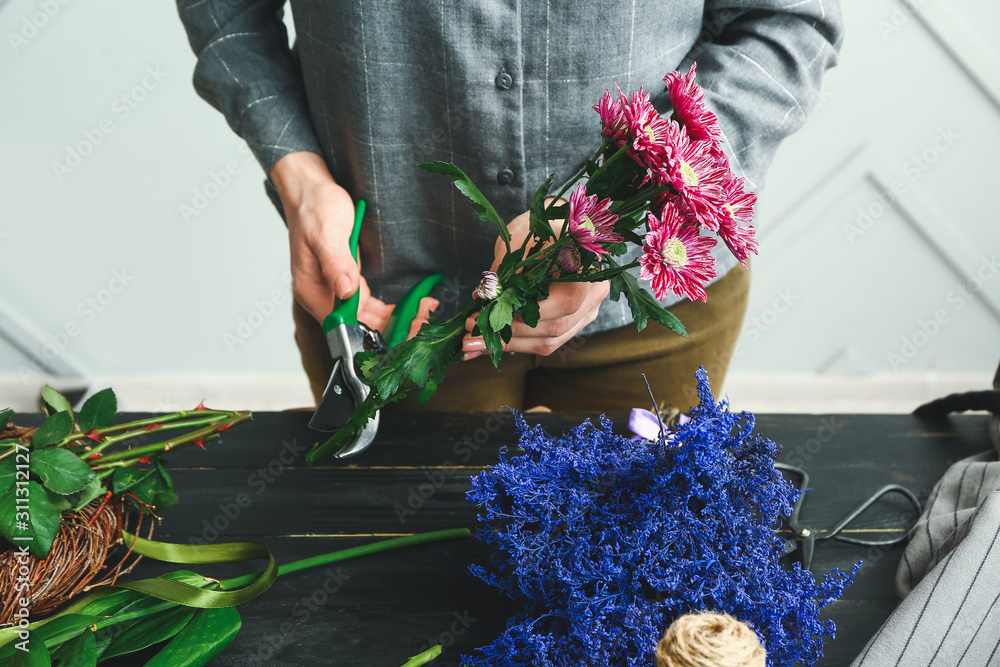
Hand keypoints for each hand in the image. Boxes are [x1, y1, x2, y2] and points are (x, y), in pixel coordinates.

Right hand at [271, 152, 437, 340]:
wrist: (311, 191)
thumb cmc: (315, 208)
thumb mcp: (327, 233)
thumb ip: (336, 262)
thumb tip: (345, 290)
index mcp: (311, 291)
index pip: (341, 326)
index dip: (370, 333)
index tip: (401, 329)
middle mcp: (320, 297)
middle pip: (356, 327)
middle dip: (389, 328)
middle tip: (422, 319)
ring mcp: (333, 291)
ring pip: (365, 318)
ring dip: (392, 320)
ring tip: (423, 311)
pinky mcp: (346, 283)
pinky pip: (367, 305)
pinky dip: (387, 309)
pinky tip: (409, 307)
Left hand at [461, 204, 609, 359]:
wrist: (560, 228)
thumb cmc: (543, 226)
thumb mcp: (520, 240)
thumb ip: (504, 270)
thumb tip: (482, 298)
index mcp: (589, 269)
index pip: (564, 302)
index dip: (526, 313)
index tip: (488, 314)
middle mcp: (593, 297)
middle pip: (554, 328)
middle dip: (509, 335)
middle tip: (471, 333)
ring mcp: (585, 313)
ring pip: (549, 341)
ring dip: (509, 344)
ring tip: (474, 343)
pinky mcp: (572, 324)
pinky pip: (545, 341)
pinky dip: (516, 343)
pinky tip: (490, 342)